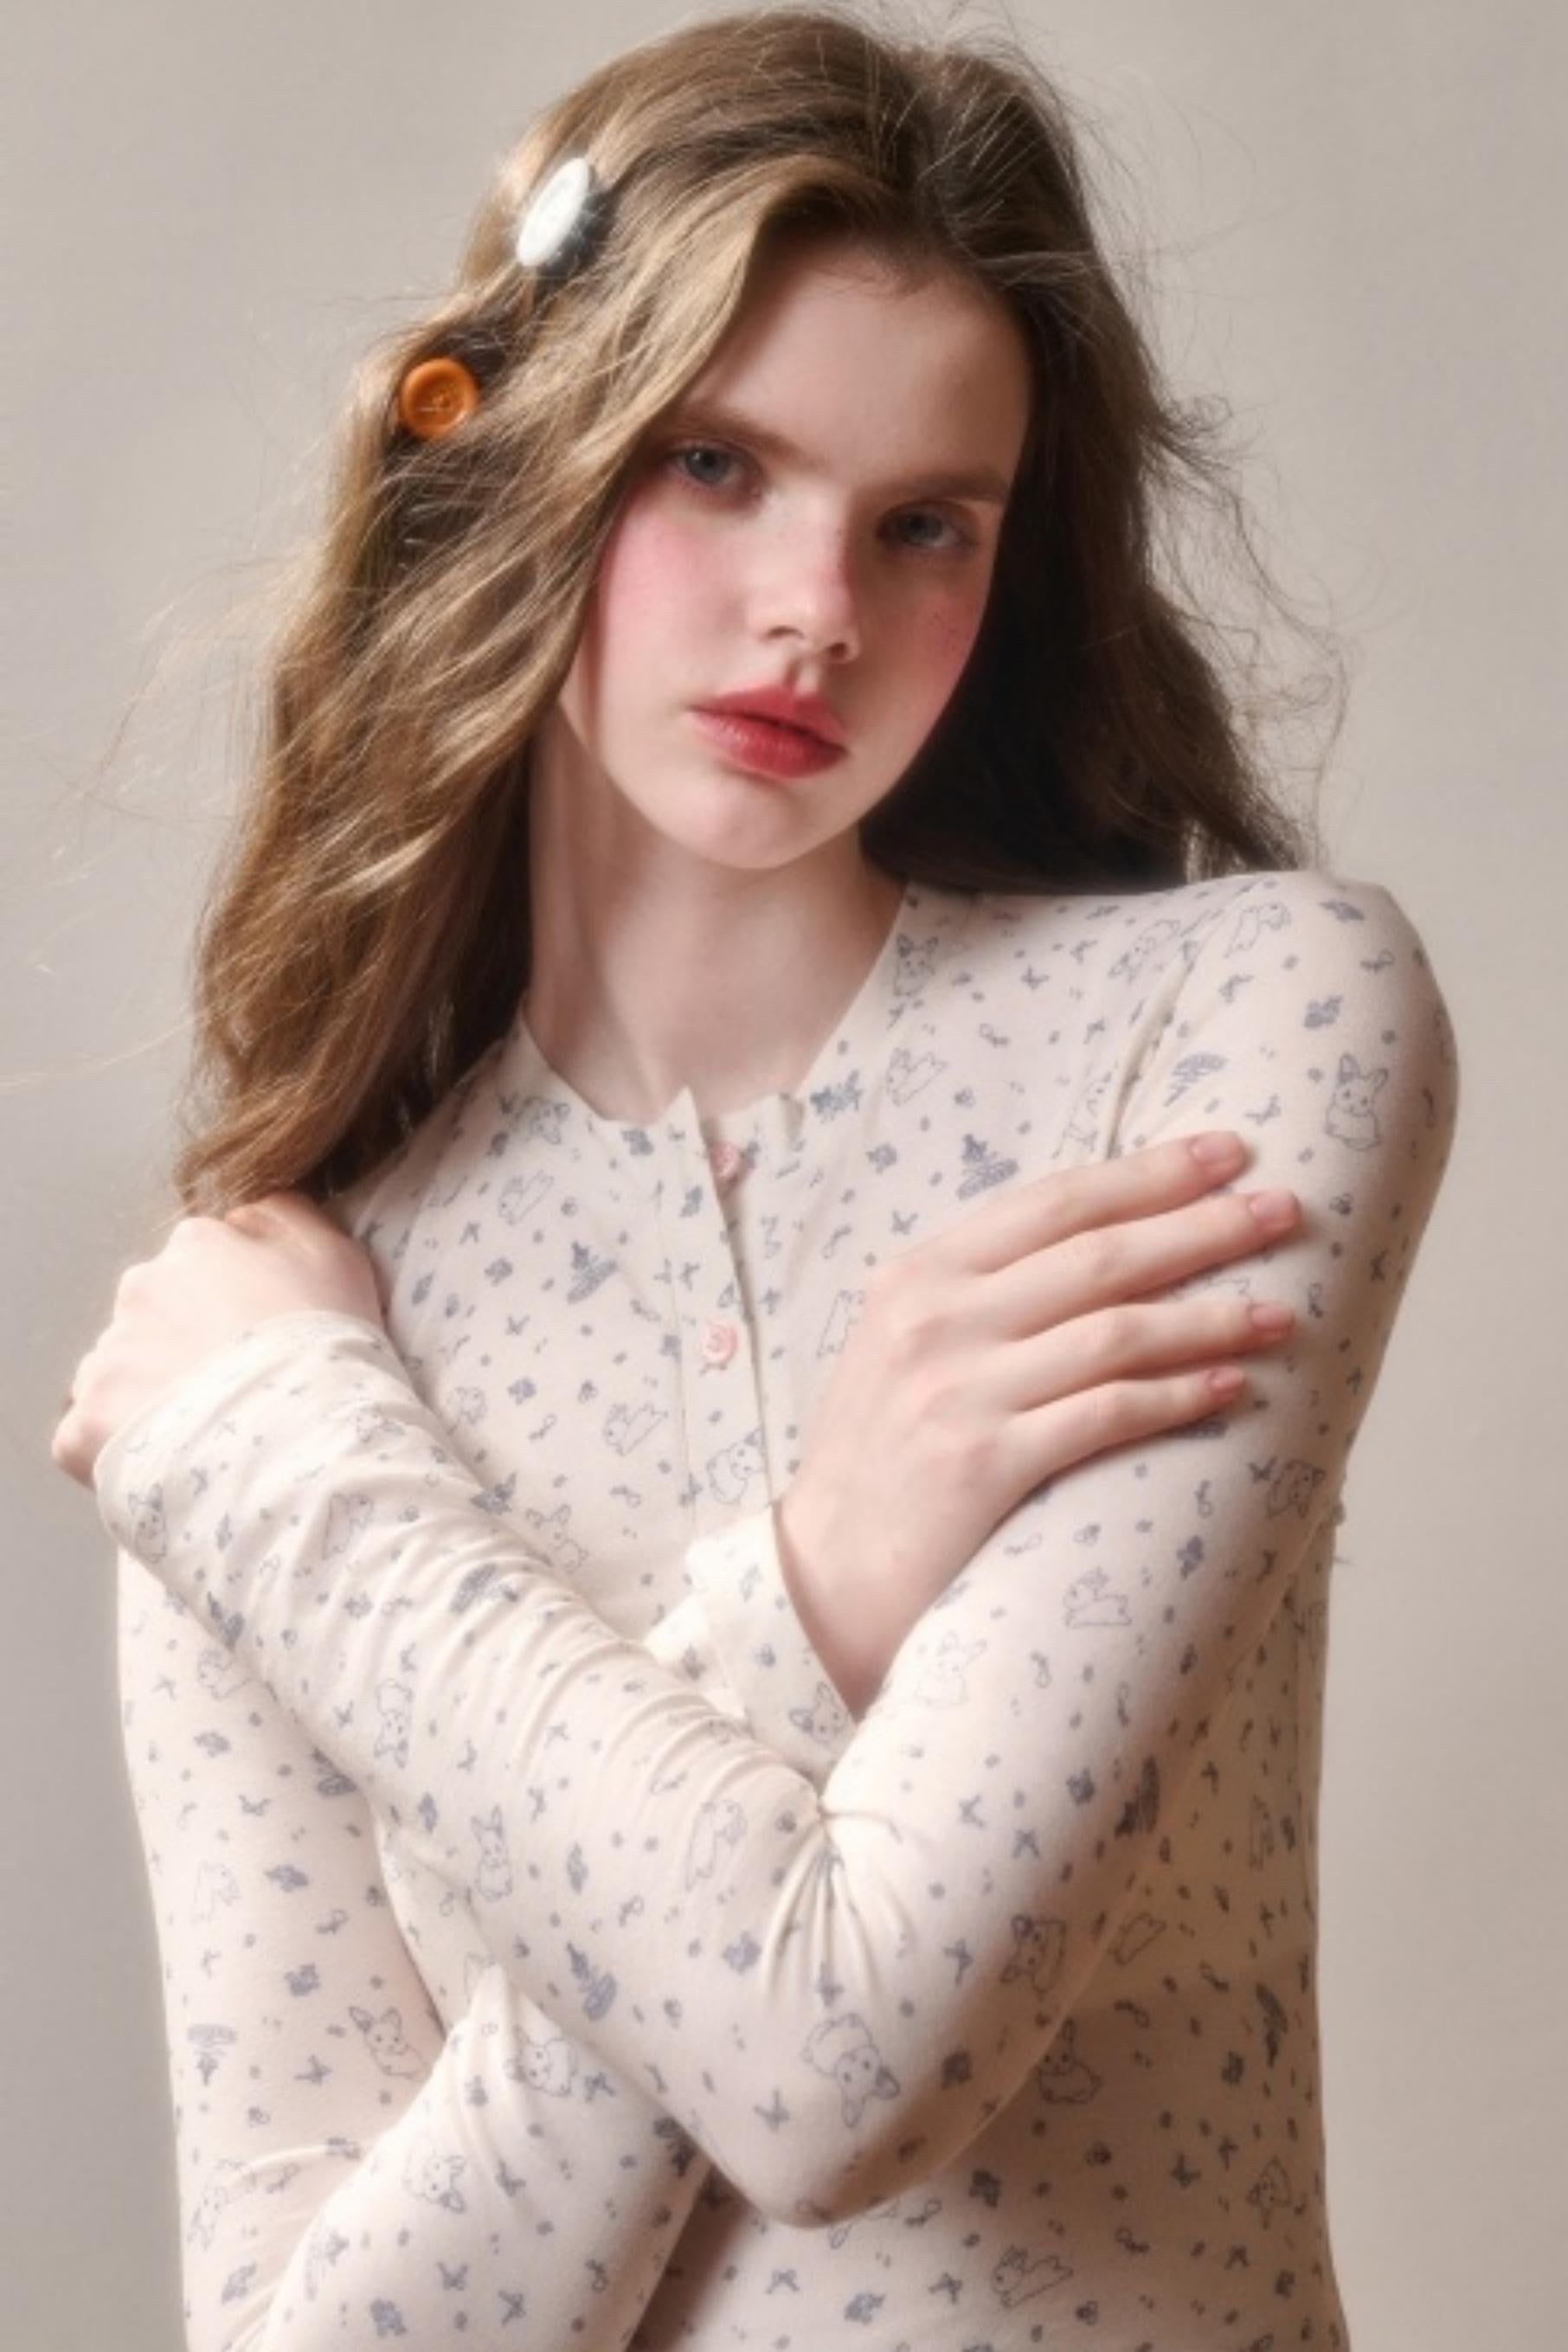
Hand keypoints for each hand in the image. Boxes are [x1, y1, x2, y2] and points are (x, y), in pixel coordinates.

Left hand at [51, 1191, 384, 1490]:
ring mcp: (106, 1360)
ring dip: (153, 1395)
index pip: (202, 1263)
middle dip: (185, 1346)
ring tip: (208, 1433)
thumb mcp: (336, 1254)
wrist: (297, 1445)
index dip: (235, 1304)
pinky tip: (169, 1462)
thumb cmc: (325, 1349)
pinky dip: (122, 1448)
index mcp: (195, 1247)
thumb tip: (244, 1218)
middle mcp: (139, 1290)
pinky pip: (92, 1435)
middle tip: (237, 1388)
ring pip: (122, 1373)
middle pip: (157, 1316)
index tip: (263, 1338)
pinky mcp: (84, 1426)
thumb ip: (286, 1215)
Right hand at [777, 1133, 1300, 1707]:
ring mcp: (959, 1391)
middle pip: (1098, 1255)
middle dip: (1202, 1227)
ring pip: (1115, 1331)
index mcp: (918, 1275)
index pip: (1053, 1203)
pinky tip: (1229, 1387)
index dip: (1148, 1173)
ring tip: (1280, 1312)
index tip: (1225, 1152)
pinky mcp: (984, 1464)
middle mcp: (936, 1320)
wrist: (823, 1576)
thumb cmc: (880, 1457)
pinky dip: (1176, 1396)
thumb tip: (1101, 1238)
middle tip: (1284, 1211)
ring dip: (1209, 1318)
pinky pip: (1105, 1414)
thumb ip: (981, 1291)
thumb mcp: (904, 1345)